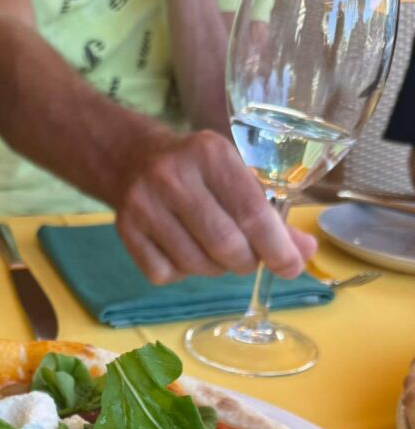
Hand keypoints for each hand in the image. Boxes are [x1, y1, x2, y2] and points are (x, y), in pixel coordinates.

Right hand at [113, 129, 316, 284]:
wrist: (131, 159)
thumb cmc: (196, 171)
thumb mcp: (234, 175)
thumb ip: (270, 216)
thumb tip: (304, 254)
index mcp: (210, 154)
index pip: (251, 212)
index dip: (276, 248)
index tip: (291, 267)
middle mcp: (173, 177)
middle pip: (225, 244)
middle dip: (246, 262)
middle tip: (248, 259)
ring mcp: (144, 205)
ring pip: (195, 264)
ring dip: (214, 269)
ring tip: (214, 252)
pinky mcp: (125, 231)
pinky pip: (164, 274)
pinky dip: (181, 273)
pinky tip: (182, 251)